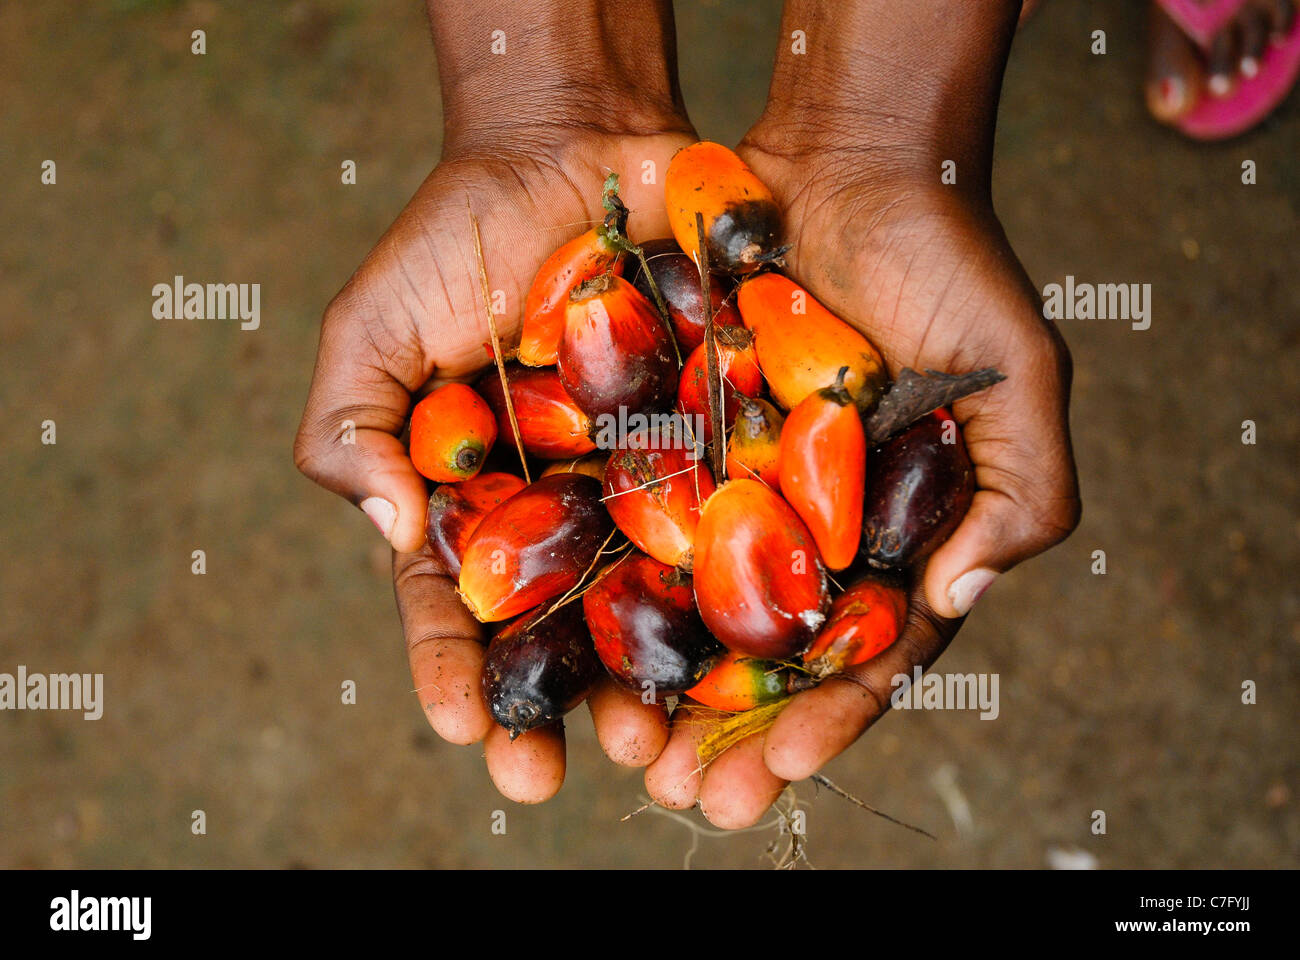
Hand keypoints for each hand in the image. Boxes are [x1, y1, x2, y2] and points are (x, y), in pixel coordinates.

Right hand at [294, 0, 698, 802]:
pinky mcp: (724, 441)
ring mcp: (649, 482)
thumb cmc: (455, 239)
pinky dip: (750, 579)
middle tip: (581, 761)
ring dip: (660, 677)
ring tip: (664, 734)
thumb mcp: (371, 330)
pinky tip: (756, 641)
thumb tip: (386, 530)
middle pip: (564, 633)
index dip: (456, 674)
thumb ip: (348, 431)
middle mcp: (566, 512)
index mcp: (477, 504)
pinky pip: (742, 518)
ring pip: (658, 601)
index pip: (457, 611)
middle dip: (570, 706)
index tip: (468, 727)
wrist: (571, 145)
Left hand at [643, 0, 1079, 828]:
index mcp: (893, 535)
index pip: (867, 651)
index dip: (832, 716)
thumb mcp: (1018, 372)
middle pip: (768, 653)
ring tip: (624, 749)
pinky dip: (607, 575)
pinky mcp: (672, 436)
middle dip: (734, 731)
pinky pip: (634, 515)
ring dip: (659, 681)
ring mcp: (737, 485)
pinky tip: (571, 636)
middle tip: (691, 800)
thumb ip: (1023, 489)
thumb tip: (960, 598)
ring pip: (690, 604)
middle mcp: (811, 526)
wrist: (851, 159)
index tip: (786, 768)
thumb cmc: (949, 261)